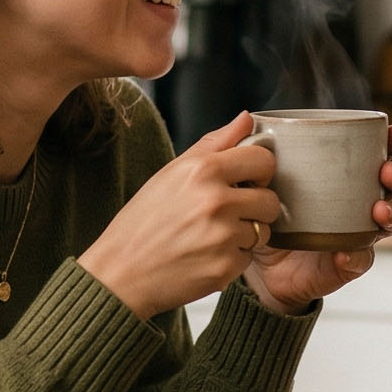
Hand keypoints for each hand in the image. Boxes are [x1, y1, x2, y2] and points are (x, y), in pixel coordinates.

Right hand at [78, 112, 282, 320]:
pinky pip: (248, 258)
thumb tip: (247, 118)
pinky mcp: (225, 268)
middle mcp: (216, 201)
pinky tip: (205, 256)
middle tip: (228, 214)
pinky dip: (232, 259)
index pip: (264, 160)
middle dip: (256, 208)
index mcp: (203, 170)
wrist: (120, 273)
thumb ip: (215, 143)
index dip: (259, 172)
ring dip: (245, 235)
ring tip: (212, 236)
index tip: (247, 181)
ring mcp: (222, 237)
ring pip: (263, 231)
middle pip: (271, 200)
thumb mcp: (173, 172)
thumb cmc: (144, 220)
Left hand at [243, 123, 391, 315]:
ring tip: (378, 210)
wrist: (258, 266)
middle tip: (386, 172)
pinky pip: (361, 259)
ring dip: (391, 213)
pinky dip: (357, 255)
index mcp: (342, 176)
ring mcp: (356, 233)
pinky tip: (346, 252)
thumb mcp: (255, 181)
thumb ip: (250, 151)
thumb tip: (247, 117)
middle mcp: (356, 202)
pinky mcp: (347, 262)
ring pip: (389, 222)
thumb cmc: (265, 216)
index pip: (375, 154)